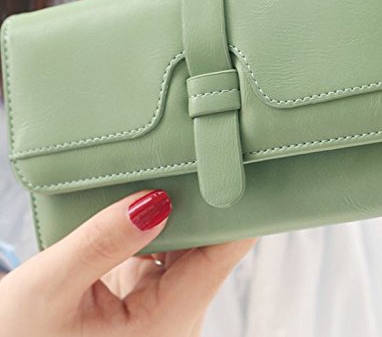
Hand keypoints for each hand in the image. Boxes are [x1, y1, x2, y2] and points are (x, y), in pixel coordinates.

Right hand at [0, 189, 255, 336]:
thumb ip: (102, 242)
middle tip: (197, 154)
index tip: (239, 169)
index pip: (219, 258)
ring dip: (180, 211)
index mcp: (165, 324)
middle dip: (204, 202)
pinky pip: (166, 250)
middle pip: (208, 247)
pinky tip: (149, 199)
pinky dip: (159, 224)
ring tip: (173, 168)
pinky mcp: (147, 294)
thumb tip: (153, 199)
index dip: (236, 212)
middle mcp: (175, 316)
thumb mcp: (50, 290)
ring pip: (189, 246)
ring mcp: (163, 305)